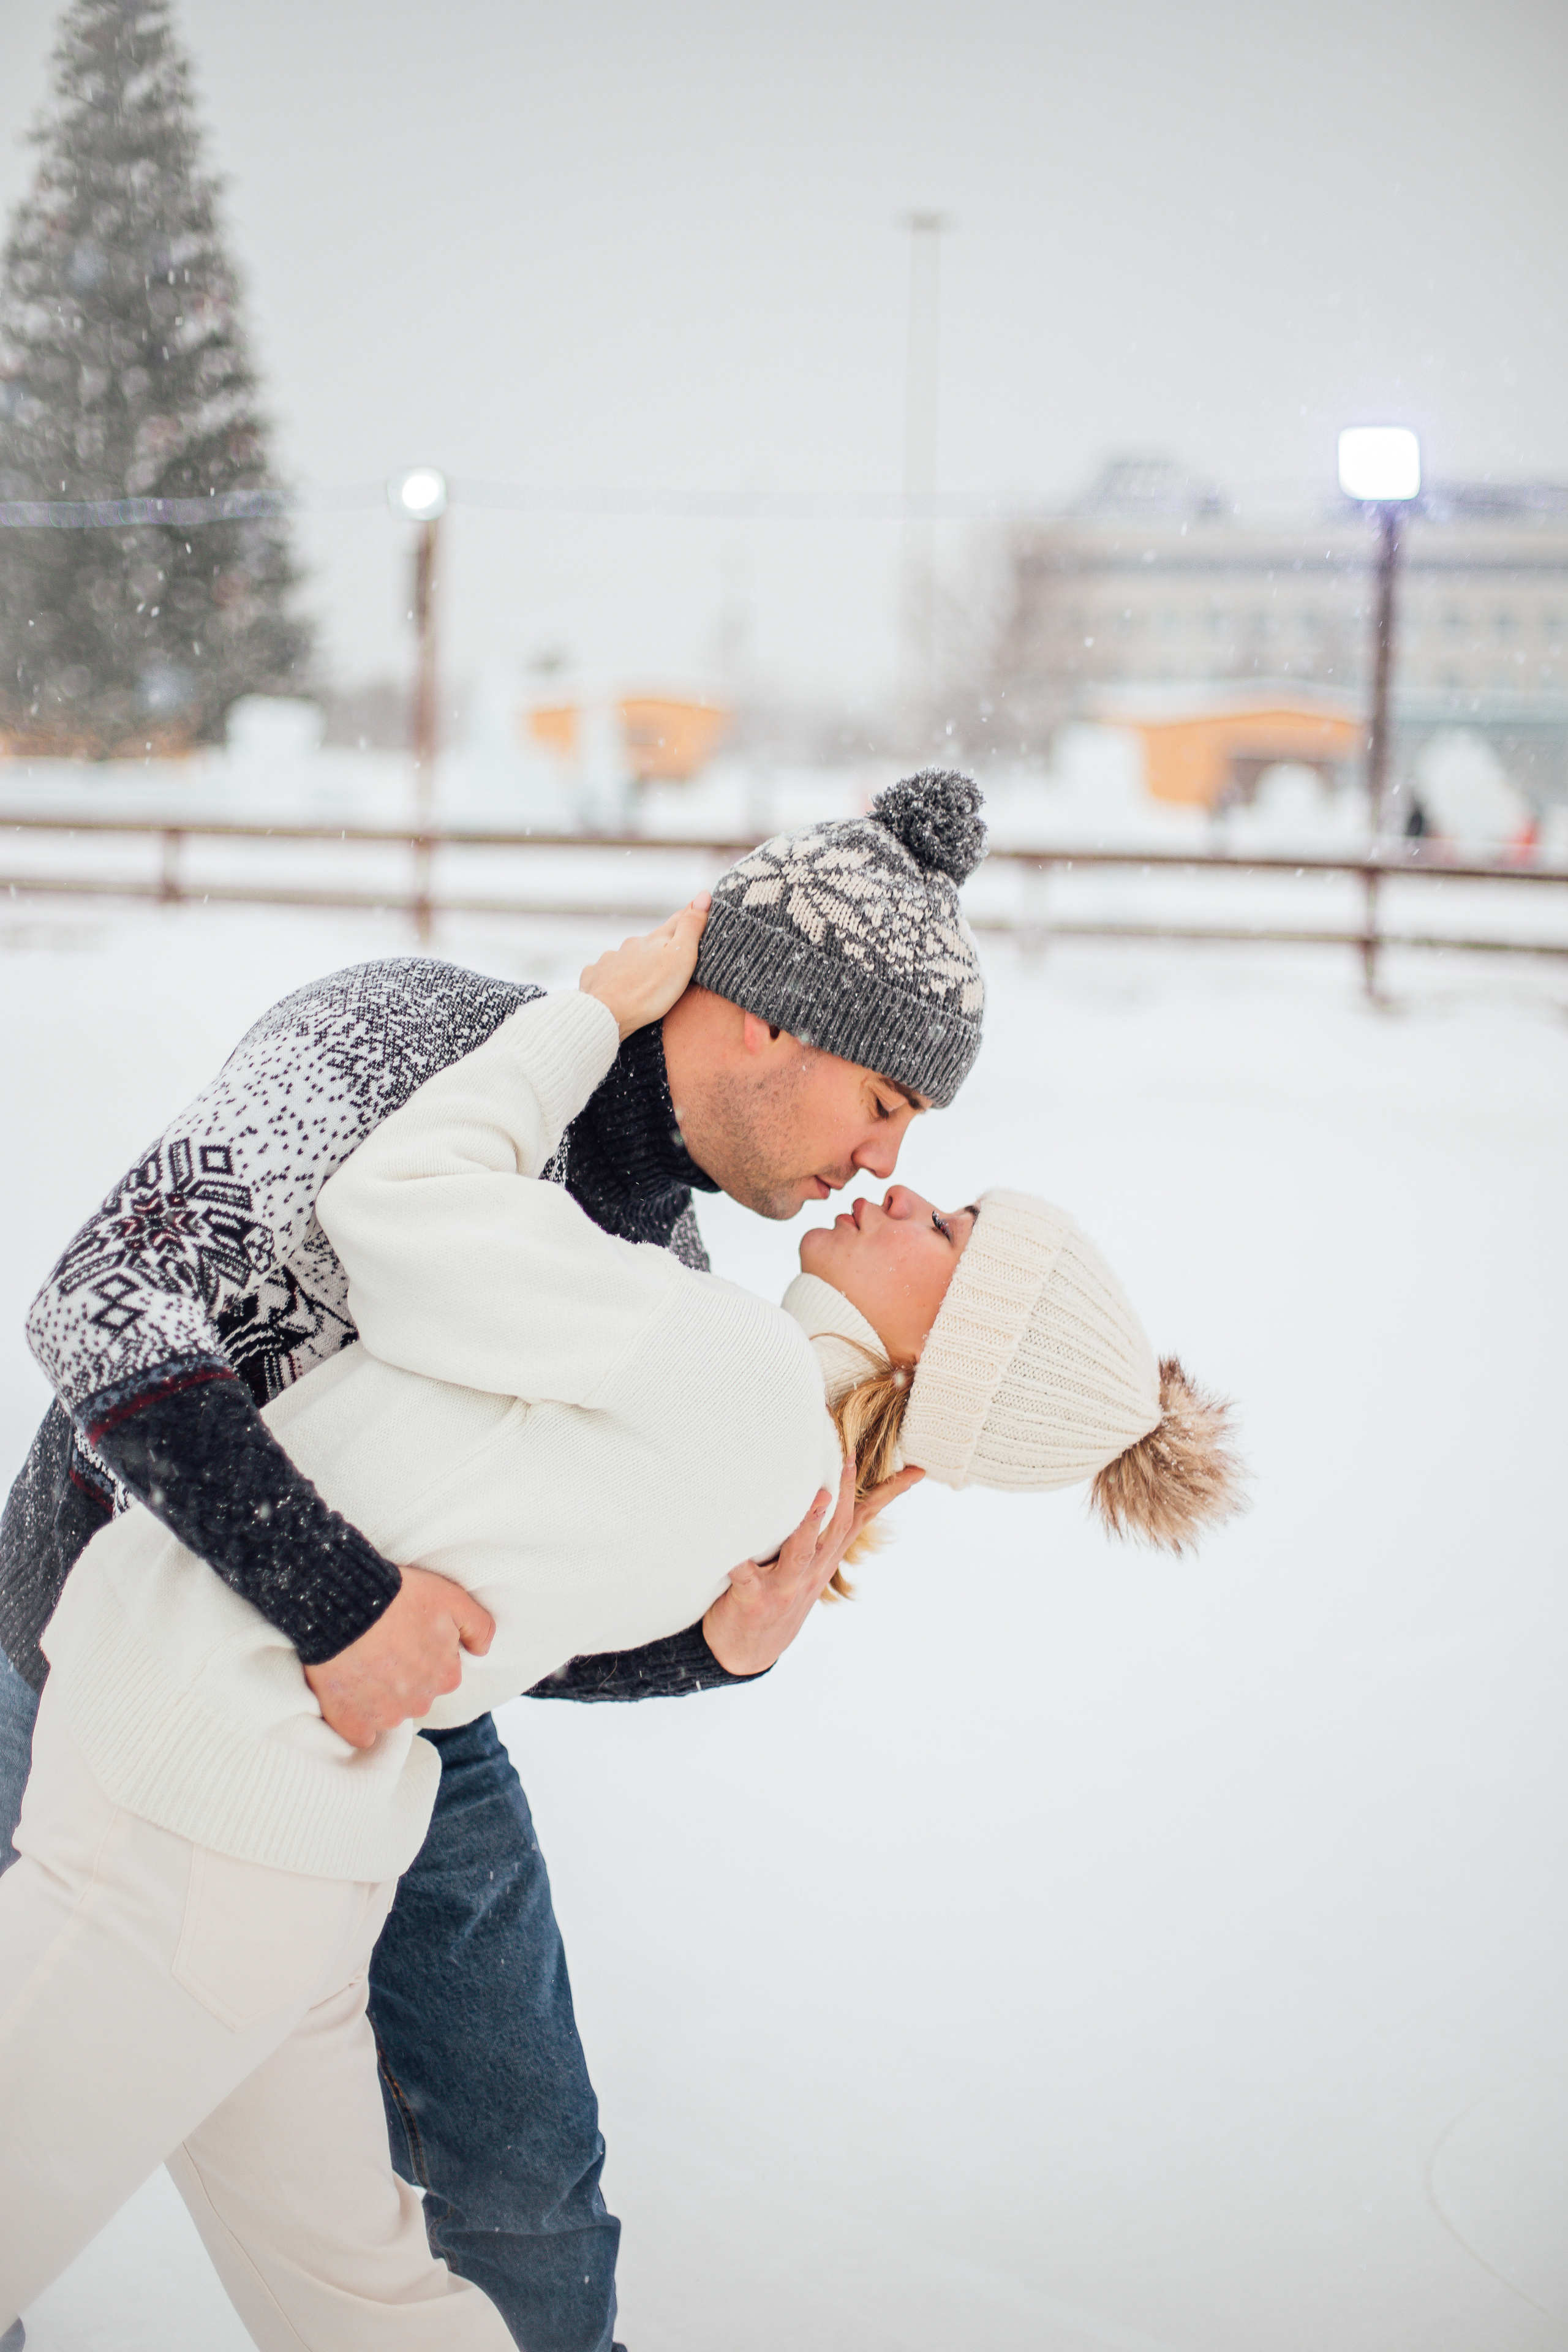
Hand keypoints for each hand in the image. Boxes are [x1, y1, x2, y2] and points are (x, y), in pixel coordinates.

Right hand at [303, 1565, 495, 1748]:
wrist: (343, 1604)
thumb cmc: (398, 1597)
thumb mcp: (452, 1598)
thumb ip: (479, 1627)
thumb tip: (482, 1651)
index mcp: (446, 1677)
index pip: (441, 1673)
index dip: (422, 1653)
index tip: (405, 1637)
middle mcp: (420, 1703)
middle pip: (415, 1696)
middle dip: (402, 1678)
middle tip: (382, 1648)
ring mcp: (385, 1717)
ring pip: (388, 1713)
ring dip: (377, 1696)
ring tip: (360, 1663)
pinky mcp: (353, 1724)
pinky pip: (360, 1733)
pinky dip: (354, 1718)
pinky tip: (348, 1691)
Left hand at [580, 896, 710, 1040]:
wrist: (606, 1015)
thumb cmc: (649, 992)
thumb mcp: (681, 958)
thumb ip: (690, 928)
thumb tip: (703, 895)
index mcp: (655, 940)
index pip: (677, 921)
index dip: (689, 916)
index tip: (697, 909)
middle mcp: (631, 944)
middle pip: (651, 941)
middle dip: (661, 946)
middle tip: (671, 957)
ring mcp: (611, 960)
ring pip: (628, 957)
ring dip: (637, 963)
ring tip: (643, 980)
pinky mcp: (596, 976)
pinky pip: (607, 973)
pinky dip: (615, 977)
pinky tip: (617, 987)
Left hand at [701, 1454, 925, 1676]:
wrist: (748, 1652)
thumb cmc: (773, 1594)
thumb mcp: (804, 1565)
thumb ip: (814, 1531)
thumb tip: (822, 1489)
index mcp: (824, 1558)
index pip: (861, 1519)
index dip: (888, 1494)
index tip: (916, 1471)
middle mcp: (811, 1570)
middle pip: (837, 1527)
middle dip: (845, 1492)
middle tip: (848, 1458)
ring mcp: (784, 1585)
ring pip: (801, 1552)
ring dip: (810, 1525)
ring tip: (818, 1496)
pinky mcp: (753, 1599)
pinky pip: (745, 1577)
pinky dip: (739, 1563)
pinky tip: (734, 1549)